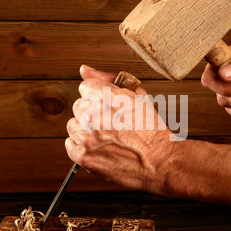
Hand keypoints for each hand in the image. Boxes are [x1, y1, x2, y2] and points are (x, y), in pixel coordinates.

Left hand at [65, 65, 174, 194]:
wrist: (161, 161)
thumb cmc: (152, 131)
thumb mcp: (137, 97)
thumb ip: (108, 80)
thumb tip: (84, 69)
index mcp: (108, 96)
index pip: (86, 87)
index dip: (98, 97)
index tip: (107, 106)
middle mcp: (94, 115)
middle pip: (79, 106)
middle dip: (92, 113)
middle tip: (110, 124)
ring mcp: (87, 136)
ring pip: (73, 125)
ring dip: (85, 130)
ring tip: (105, 137)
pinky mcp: (84, 156)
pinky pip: (70, 145)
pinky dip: (81, 147)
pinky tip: (98, 148)